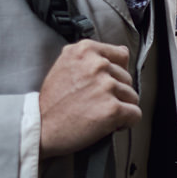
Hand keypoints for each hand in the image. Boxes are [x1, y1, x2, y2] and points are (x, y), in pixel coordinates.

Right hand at [38, 40, 140, 158]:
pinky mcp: (113, 109)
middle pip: (127, 78)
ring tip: (99, 113)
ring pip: (132, 96)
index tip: (102, 84)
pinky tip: (109, 124)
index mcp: (86, 50)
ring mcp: (106, 86)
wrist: (40, 127)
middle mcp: (98, 64)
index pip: (121, 55)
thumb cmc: (52, 100)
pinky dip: (126, 122)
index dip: (114, 73)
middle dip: (116, 92)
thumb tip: (123, 52)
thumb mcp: (66, 65)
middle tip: (96, 103)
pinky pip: (135, 114)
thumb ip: (92, 56)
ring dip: (121, 107)